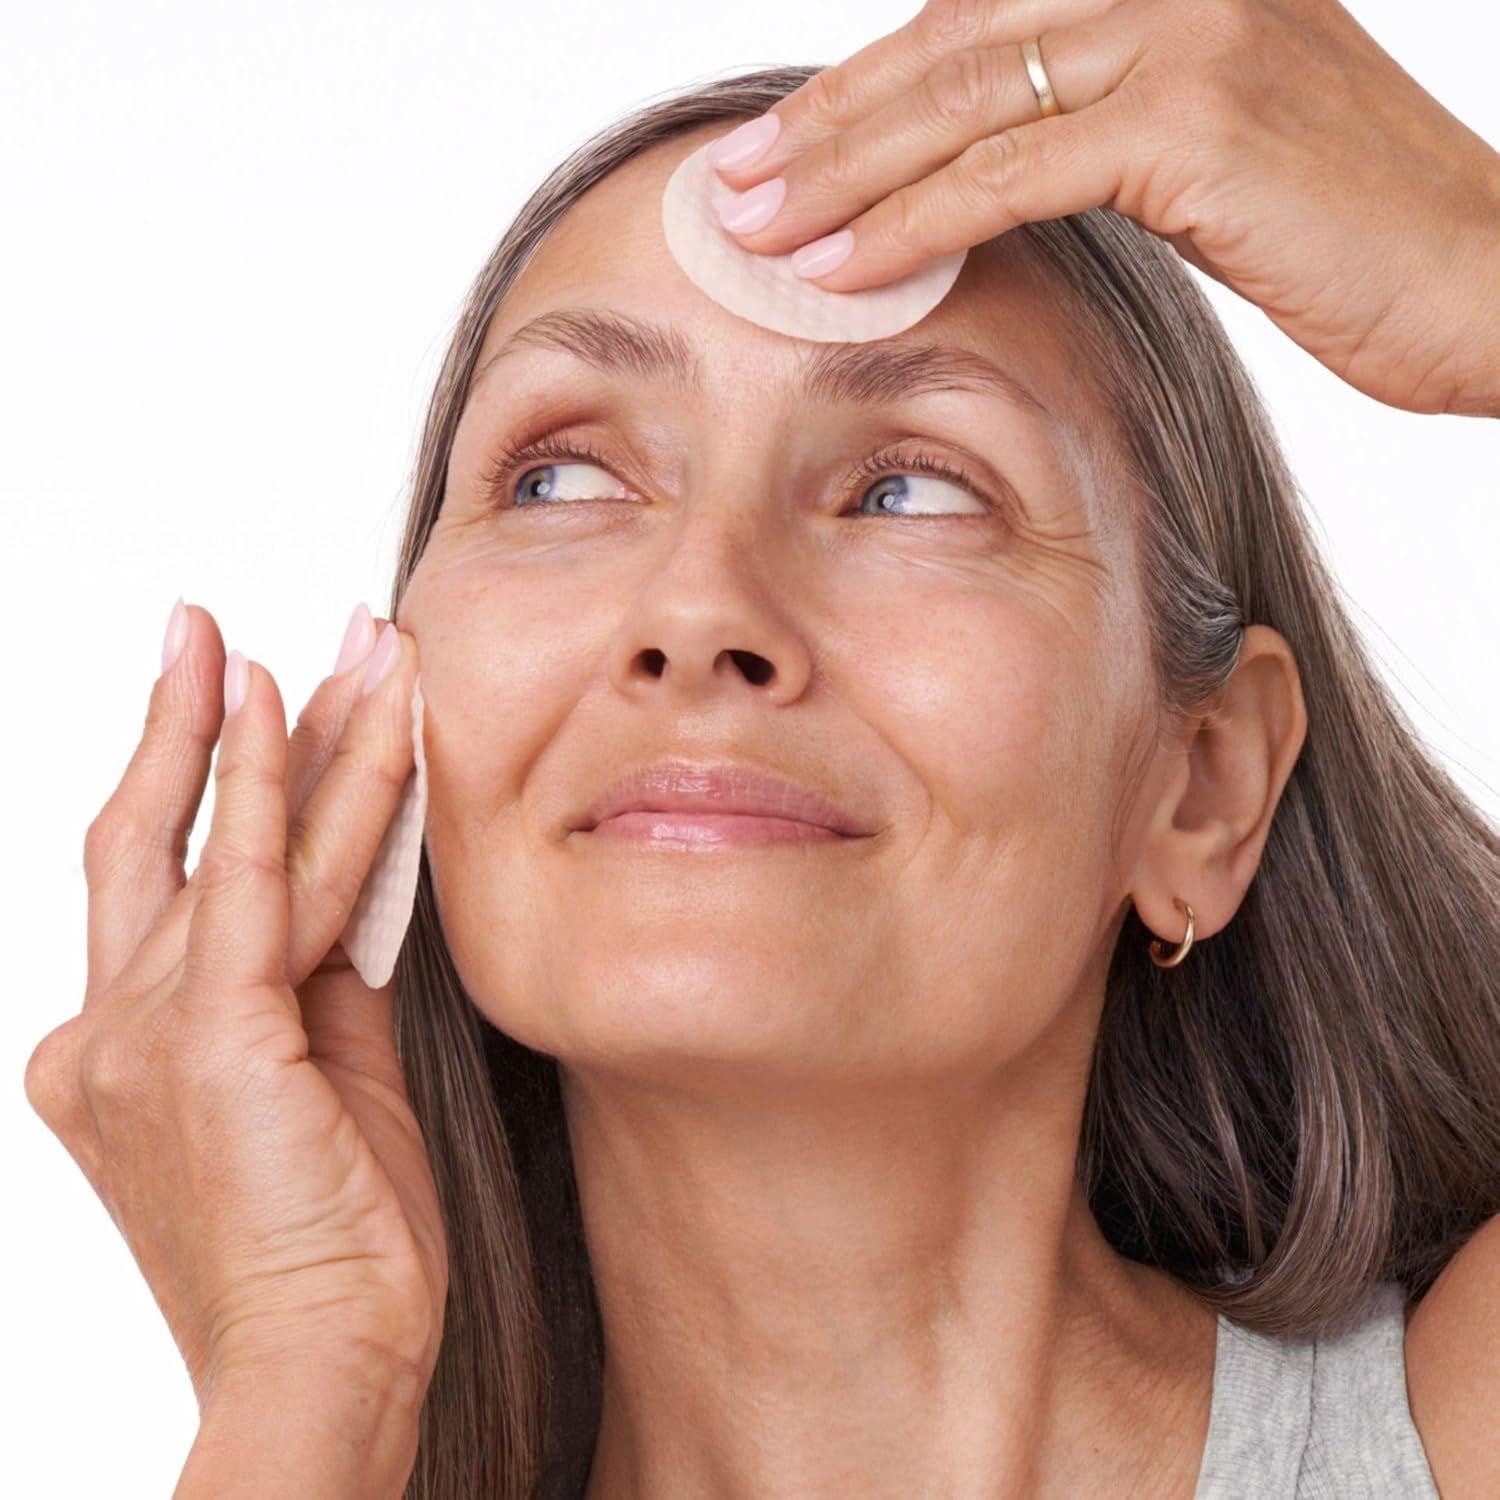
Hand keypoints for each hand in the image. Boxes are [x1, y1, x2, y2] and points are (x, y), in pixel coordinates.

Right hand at [24, 604, 446, 1416]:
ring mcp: (142, 1034)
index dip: (194, 780)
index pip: (164, 881)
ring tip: (341, 640)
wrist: (325, 1362)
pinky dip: (274, 788)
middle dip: (188, 718)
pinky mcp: (209, 1042)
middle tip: (209, 622)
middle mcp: (105, 1029)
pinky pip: (252, 886)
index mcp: (118, 1048)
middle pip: (154, 837)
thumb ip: (322, 976)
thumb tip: (358, 877)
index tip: (230, 697)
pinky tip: (287, 701)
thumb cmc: (332, 1237)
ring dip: (294, 730)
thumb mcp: (322, 1080)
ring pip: (233, 844)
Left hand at [709, 0, 1499, 416]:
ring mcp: (1192, 29)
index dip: (861, 93)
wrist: (1490, 276)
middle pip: (950, 46)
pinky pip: (1016, 172)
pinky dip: (915, 223)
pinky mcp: (1201, 115)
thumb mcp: (1207, 155)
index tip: (773, 157)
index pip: (973, 22)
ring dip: (843, 175)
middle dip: (825, 128)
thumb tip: (979, 171)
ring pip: (965, 102)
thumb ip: (1101, 129)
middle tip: (727, 192)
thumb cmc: (1350, 234)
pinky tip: (838, 267)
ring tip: (751, 234)